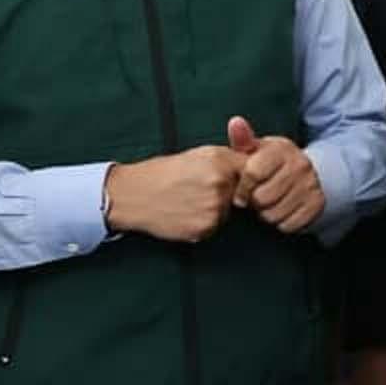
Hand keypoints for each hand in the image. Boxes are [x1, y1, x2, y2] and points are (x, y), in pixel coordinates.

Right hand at [103, 147, 242, 242]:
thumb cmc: (161, 172)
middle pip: (240, 193)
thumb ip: (225, 159)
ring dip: (214, 208)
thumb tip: (252, 166)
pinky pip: (213, 226)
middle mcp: (219, 185)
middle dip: (227, 192)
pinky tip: (184, 212)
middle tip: (198, 188)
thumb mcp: (195, 154)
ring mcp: (213, 210)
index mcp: (218, 162)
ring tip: (188, 199)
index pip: (251, 169)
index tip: (233, 177)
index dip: (242, 174)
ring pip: (226, 212)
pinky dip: (202, 221)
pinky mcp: (204, 229)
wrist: (133, 195)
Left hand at [226, 115, 324, 232]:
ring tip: (269, 204)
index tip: (240, 193)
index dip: (242, 188)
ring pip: (274, 214)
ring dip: (266, 215)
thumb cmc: (270, 163)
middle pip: (262, 198)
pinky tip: (281, 211)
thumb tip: (235, 122)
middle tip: (257, 198)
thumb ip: (243, 140)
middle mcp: (300, 164)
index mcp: (281, 149)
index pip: (252, 173)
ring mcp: (311, 184)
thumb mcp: (256, 150)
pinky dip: (281, 223)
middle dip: (254, 202)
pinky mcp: (317, 204)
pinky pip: (289, 225)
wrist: (305, 174)